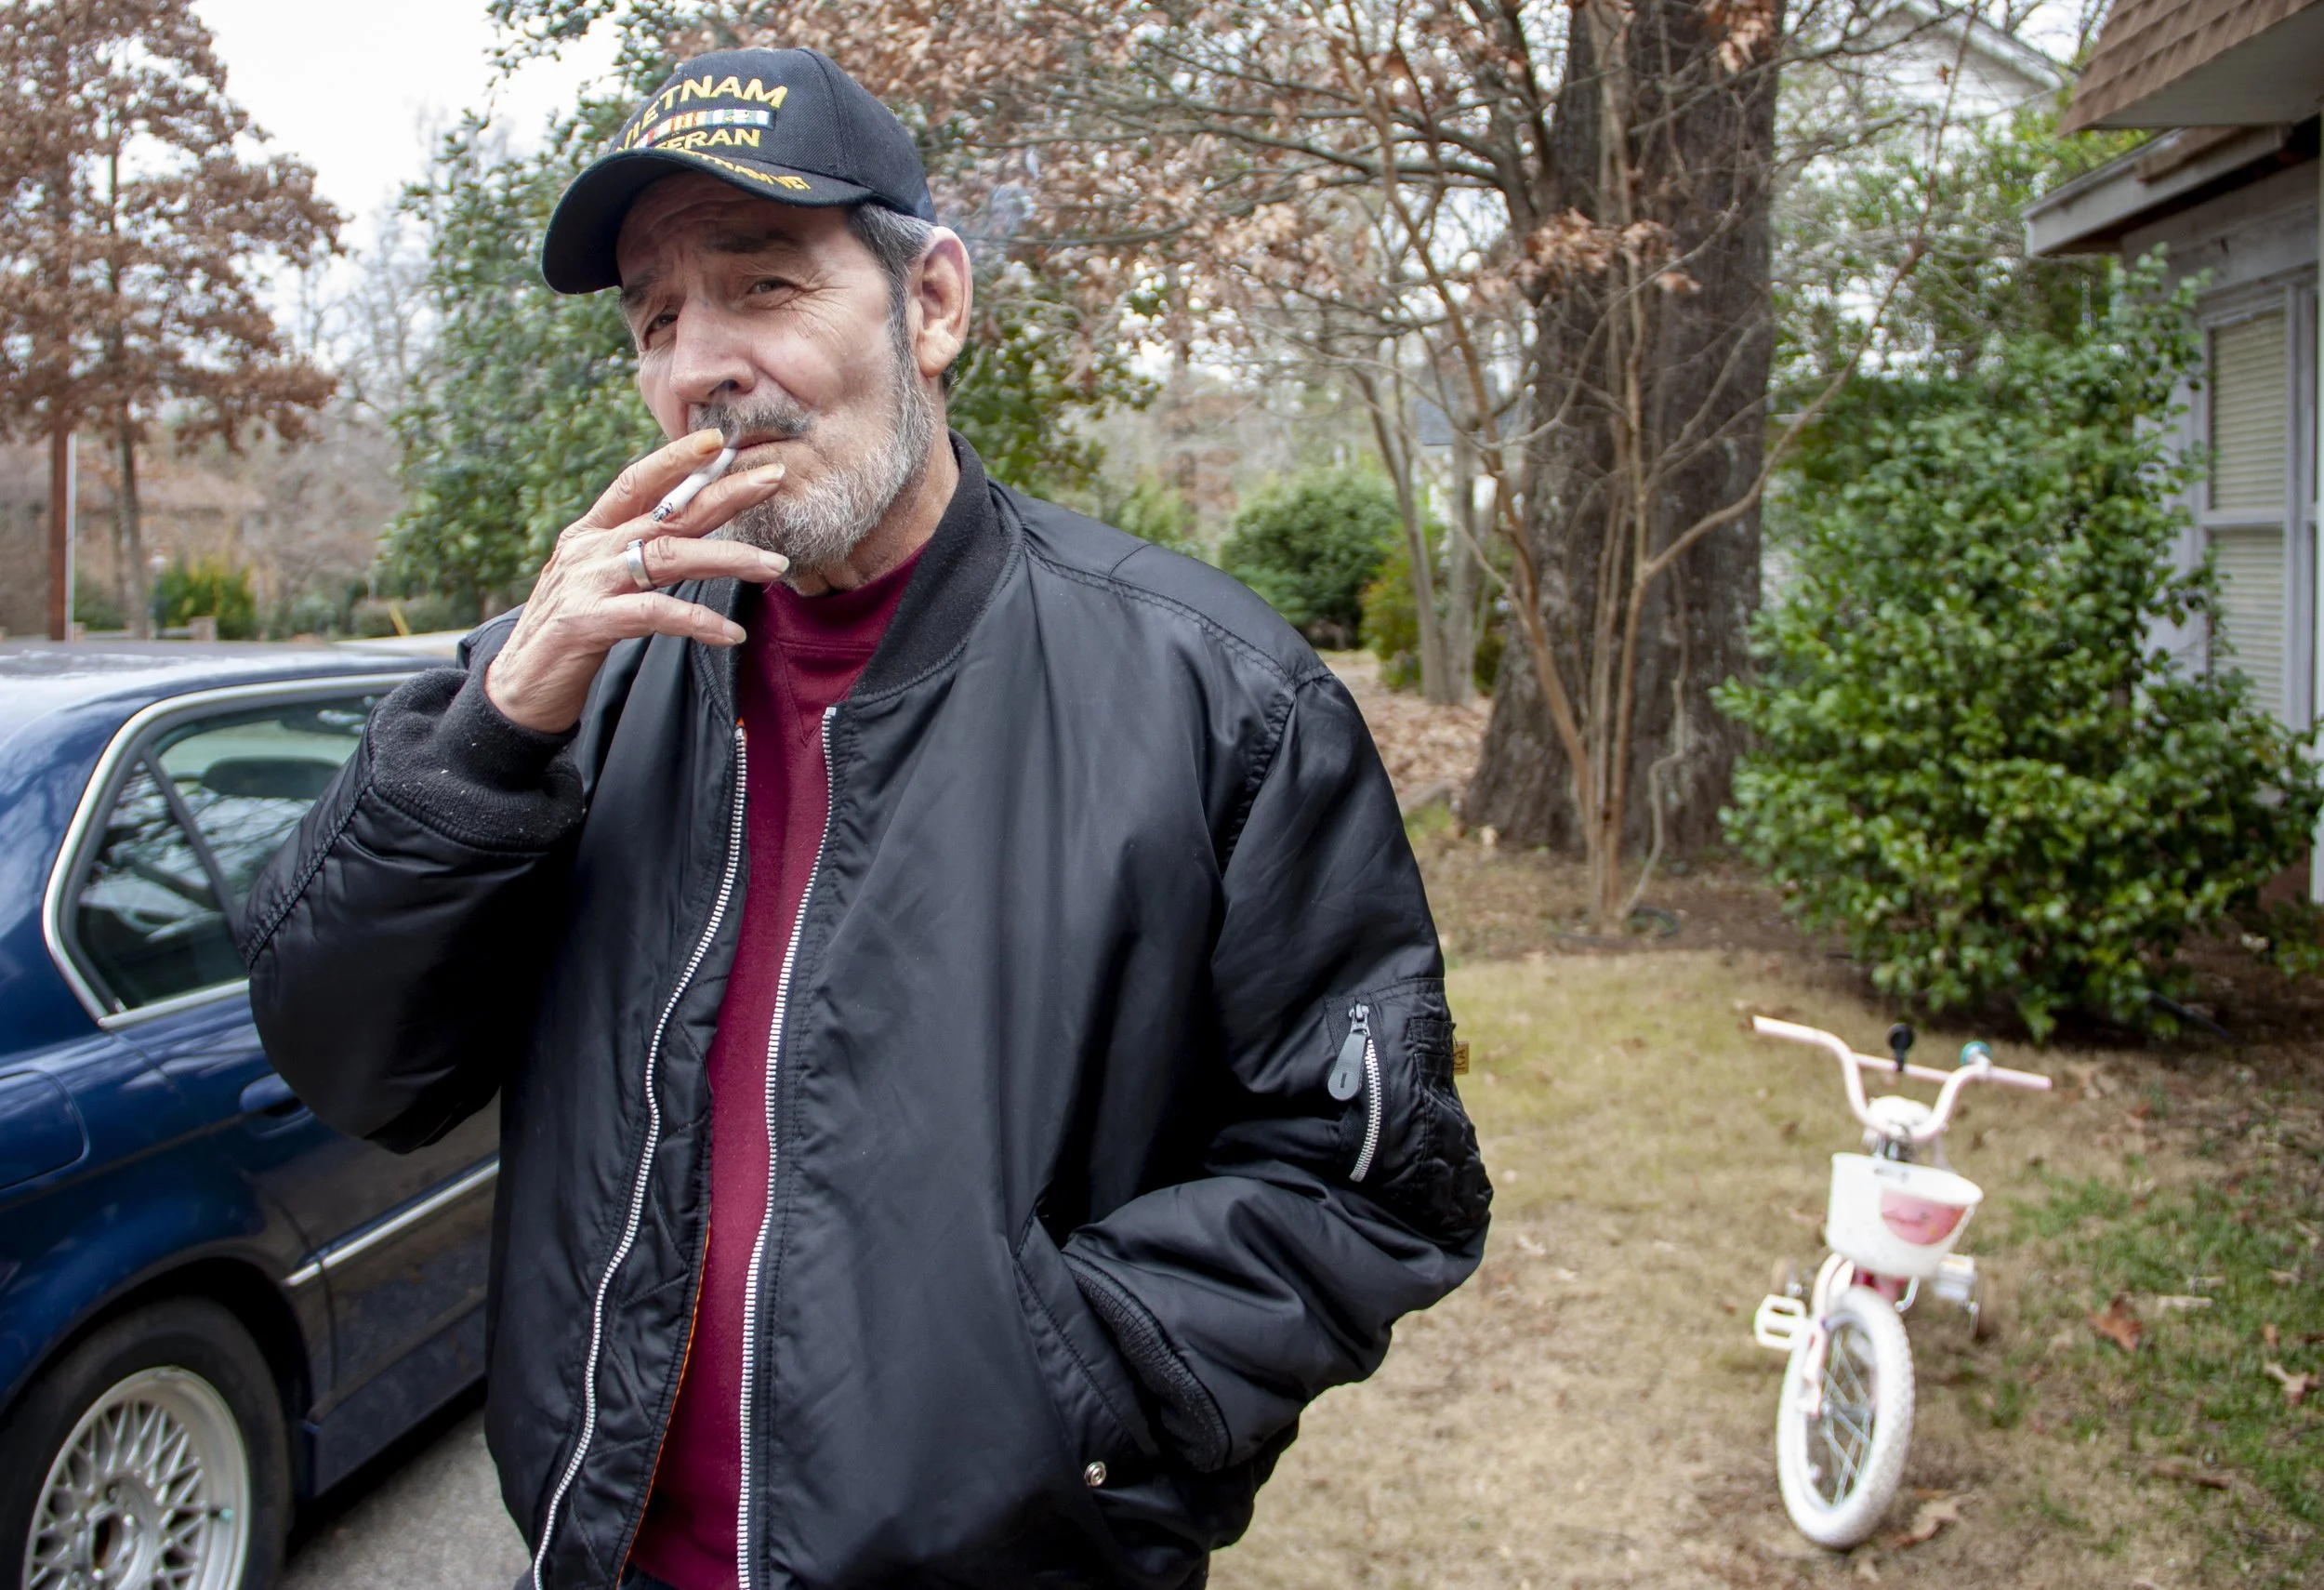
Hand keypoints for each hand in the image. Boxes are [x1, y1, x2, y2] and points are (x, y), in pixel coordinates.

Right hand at [484, 429, 789, 732]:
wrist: (517, 687)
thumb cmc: (568, 633)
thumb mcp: (597, 582)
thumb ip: (631, 553)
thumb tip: (679, 529)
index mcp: (592, 533)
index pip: (638, 482)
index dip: (677, 459)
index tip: (721, 443)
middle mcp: (591, 549)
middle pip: (668, 513)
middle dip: (724, 493)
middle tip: (773, 478)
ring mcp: (589, 583)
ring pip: (670, 557)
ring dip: (729, 558)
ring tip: (775, 566)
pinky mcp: (590, 622)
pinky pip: (656, 614)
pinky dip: (698, 621)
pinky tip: (732, 634)